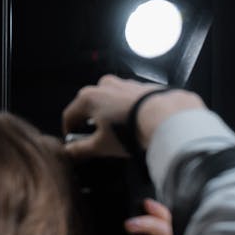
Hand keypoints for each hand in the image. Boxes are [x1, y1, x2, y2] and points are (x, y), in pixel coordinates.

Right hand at [60, 74, 201, 158]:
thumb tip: (69, 152)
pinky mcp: (141, 85)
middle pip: (90, 105)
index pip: (69, 114)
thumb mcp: (101, 145)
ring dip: (109, 113)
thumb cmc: (128, 130)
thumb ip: (81, 148)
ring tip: (119, 130)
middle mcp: (104, 85)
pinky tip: (135, 122)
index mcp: (88, 98)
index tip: (73, 142)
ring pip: (110, 99)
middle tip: (96, 138)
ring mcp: (124, 83)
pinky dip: (127, 109)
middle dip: (90, 121)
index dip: (69, 130)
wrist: (166, 117)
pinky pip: (128, 98)